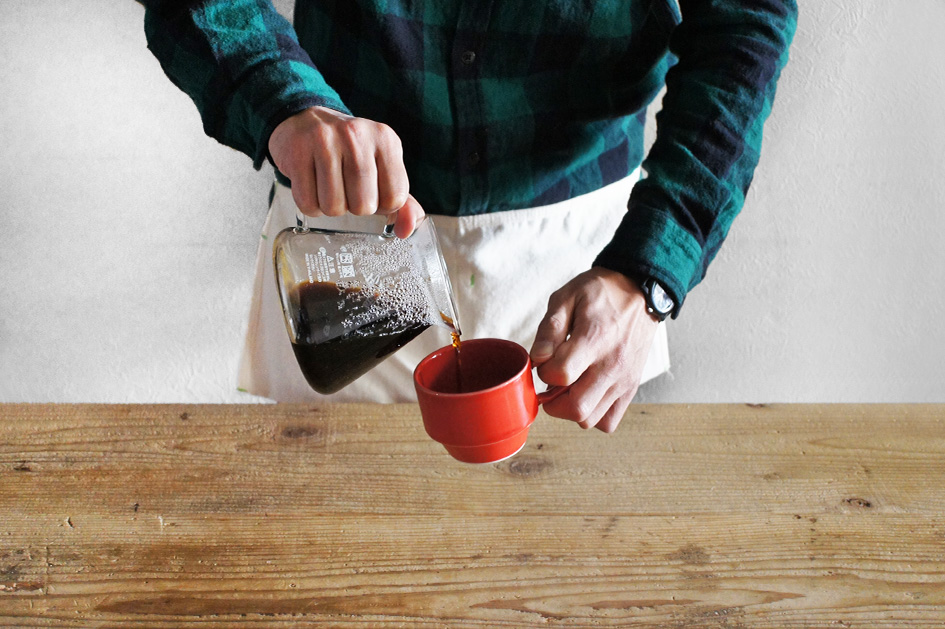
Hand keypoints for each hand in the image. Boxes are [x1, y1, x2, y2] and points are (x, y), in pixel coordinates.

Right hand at [267, 106, 423, 237]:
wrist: (305, 120)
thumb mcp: (382, 169)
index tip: (372, 192)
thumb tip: (407, 230)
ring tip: (328, 187)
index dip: (382, 206)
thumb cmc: (348, 153)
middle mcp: (357, 136)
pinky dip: (310, 206)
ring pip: (334, 207)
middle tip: (347, 189)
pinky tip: (312, 186)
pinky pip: (307, 203)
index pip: (395, 198)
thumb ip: (402, 202)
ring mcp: (325, 141)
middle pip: (364, 206)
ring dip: (330, 208)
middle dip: (354, 208)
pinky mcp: (297, 152)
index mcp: (386, 140)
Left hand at [529, 268, 659, 432]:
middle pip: (576, 407)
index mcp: (594, 339)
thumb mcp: (567, 297)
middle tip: (552, 382)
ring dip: (572, 408)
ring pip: (590, 419)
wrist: (640, 290)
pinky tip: (586, 393)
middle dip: (553, 401)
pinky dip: (593, 414)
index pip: (561, 375)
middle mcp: (612, 365)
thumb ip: (549, 329)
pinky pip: (609, 421)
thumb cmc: (601, 292)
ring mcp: (624, 380)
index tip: (545, 362)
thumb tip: (538, 359)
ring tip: (570, 386)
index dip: (544, 372)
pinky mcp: (631, 387)